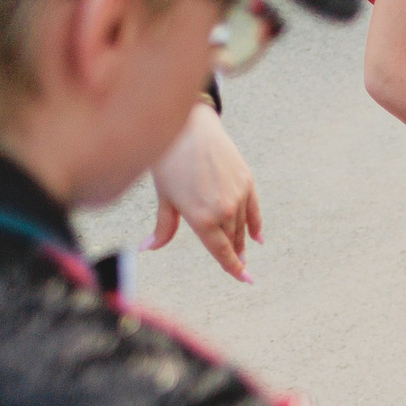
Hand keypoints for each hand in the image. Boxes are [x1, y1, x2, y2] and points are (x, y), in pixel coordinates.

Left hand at [148, 102, 261, 282]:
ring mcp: (238, 196)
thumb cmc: (169, 159)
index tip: (246, 280)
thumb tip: (147, 248)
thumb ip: (163, 227)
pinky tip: (257, 237)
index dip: (234, 269)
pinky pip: (254, 211)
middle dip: (234, 253)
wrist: (189, 125)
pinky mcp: (246, 182)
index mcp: (201, 219)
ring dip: (241, 240)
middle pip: (232, 241)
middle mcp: (223, 211)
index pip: (222, 252)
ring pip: (242, 227)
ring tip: (241, 250)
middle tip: (238, 264)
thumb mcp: (164, 196)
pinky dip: (255, 225)